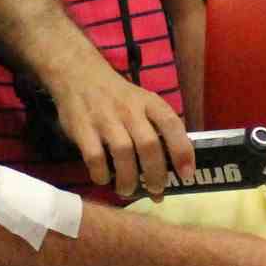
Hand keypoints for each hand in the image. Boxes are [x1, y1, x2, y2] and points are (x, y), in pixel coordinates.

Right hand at [50, 63, 195, 199]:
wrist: (78, 73)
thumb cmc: (119, 97)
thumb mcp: (143, 102)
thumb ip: (158, 129)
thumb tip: (174, 169)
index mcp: (150, 103)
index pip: (172, 125)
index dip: (182, 151)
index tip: (186, 175)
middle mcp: (129, 109)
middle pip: (148, 145)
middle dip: (155, 174)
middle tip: (155, 191)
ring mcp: (105, 118)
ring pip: (123, 153)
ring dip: (128, 179)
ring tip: (128, 190)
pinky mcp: (82, 127)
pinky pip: (95, 157)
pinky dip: (101, 173)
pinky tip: (104, 179)